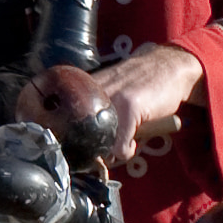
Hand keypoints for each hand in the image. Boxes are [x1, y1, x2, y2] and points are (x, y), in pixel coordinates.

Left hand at [31, 39, 203, 152]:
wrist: (169, 65)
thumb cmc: (136, 83)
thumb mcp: (104, 91)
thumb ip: (88, 112)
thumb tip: (75, 147)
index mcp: (79, 88)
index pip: (53, 118)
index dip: (56, 139)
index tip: (61, 152)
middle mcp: (89, 92)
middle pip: (71, 135)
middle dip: (82, 152)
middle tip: (96, 157)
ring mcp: (108, 99)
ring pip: (96, 144)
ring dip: (107, 154)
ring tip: (118, 147)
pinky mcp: (129, 107)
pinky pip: (119, 146)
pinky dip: (125, 151)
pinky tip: (131, 145)